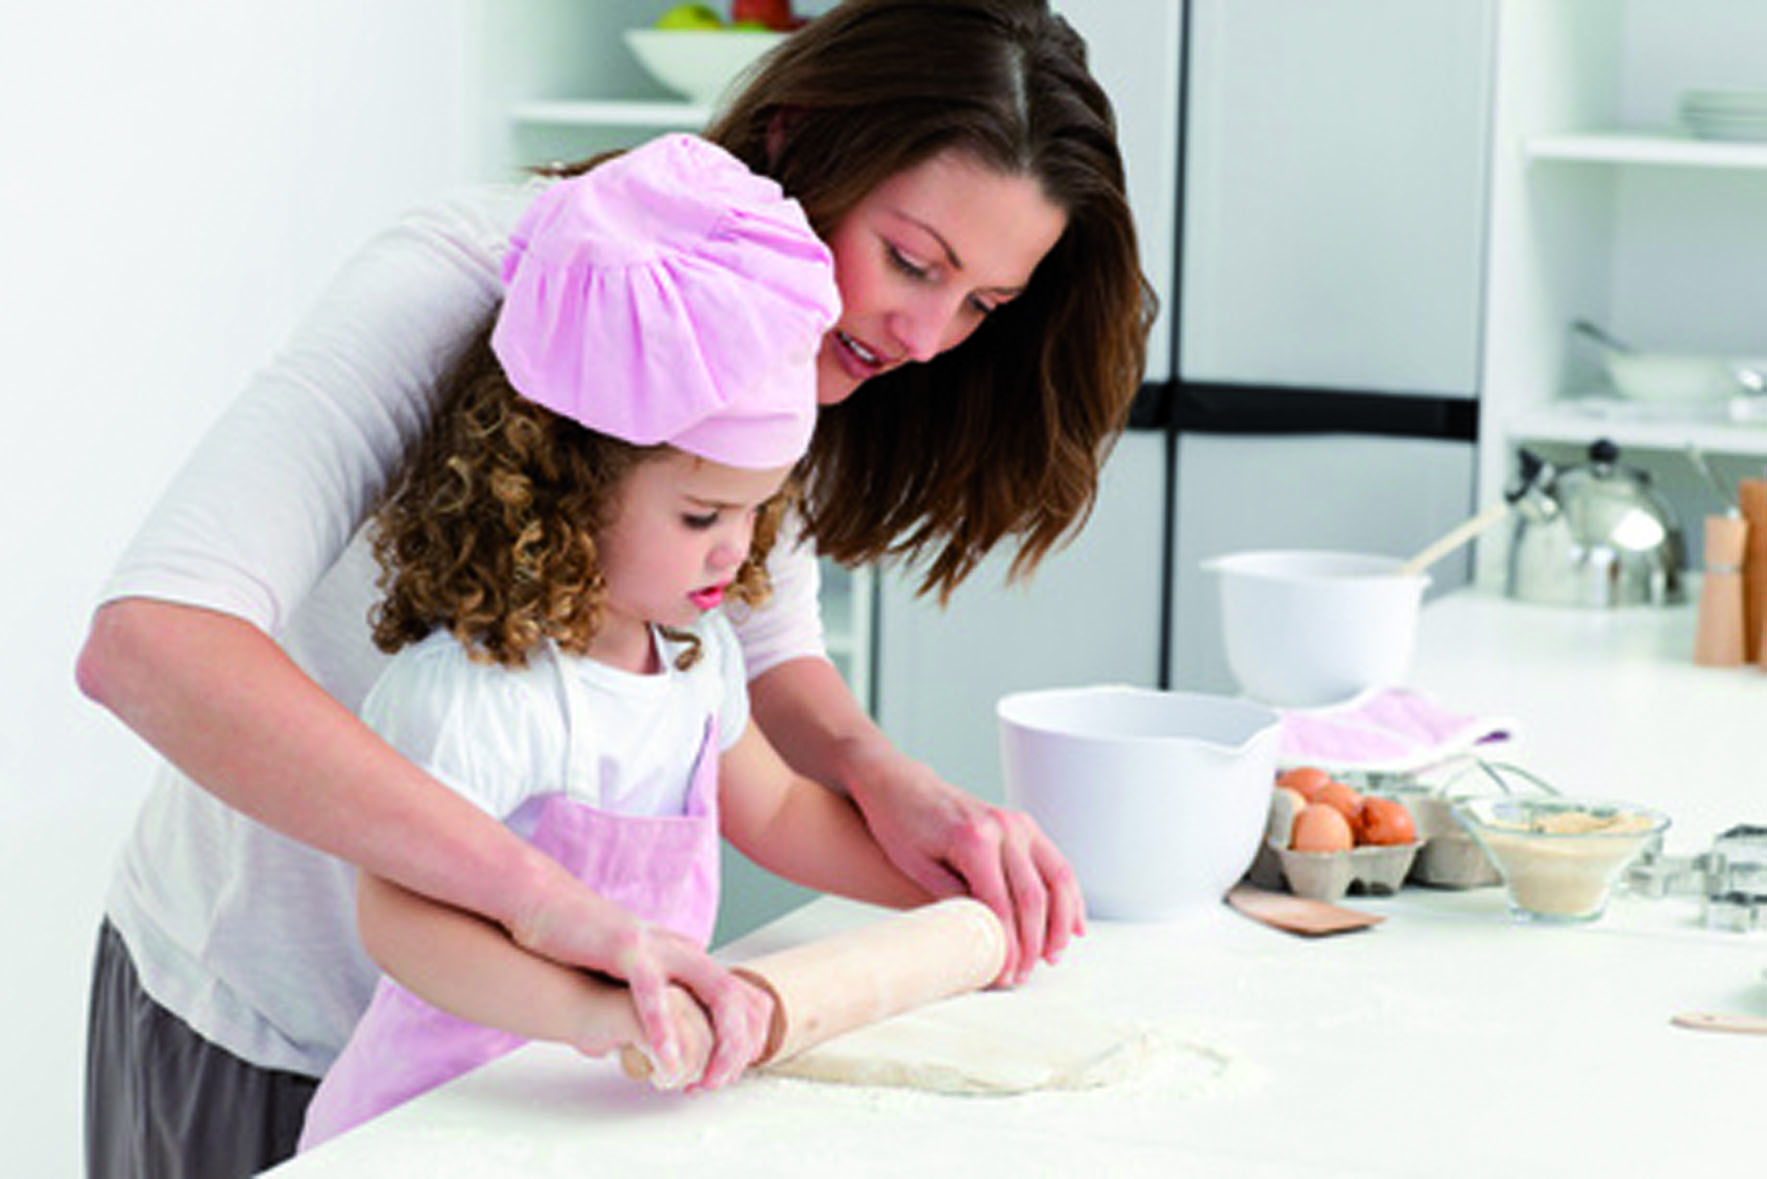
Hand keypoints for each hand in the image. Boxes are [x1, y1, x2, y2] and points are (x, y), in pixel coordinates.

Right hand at [509, 876, 771, 1087]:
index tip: (724, 1075)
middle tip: (716, 1084)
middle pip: (738, 998)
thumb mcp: (634, 978)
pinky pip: (655, 993)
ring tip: (702, 1080)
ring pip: (717, 993)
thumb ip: (653, 1005)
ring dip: (718, 1043)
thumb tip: (658, 1045)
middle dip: (738, 1048)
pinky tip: (666, 1061)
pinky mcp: (629, 948)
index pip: (742, 997)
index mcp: (688, 958)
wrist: (545, 904)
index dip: (745, 1039)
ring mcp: (661, 947)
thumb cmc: (583, 946)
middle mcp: (684, 951)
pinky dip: (665, 1030)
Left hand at [844, 746, 1083, 984]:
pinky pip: (1057, 864)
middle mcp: (1004, 827)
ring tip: (1051, 956)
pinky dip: (1069, 897)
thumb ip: (955, 900)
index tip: (1005, 974)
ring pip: (1057, 879)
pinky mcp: (1024, 826)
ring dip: (1060, 923)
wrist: (902, 787)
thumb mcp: (918, 868)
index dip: (1007, 946)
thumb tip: (985, 940)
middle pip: (1033, 897)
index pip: (1001, 905)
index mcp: (975, 839)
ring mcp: (1019, 824)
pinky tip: (1073, 925)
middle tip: (1023, 974)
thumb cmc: (902, 826)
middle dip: (1033, 943)